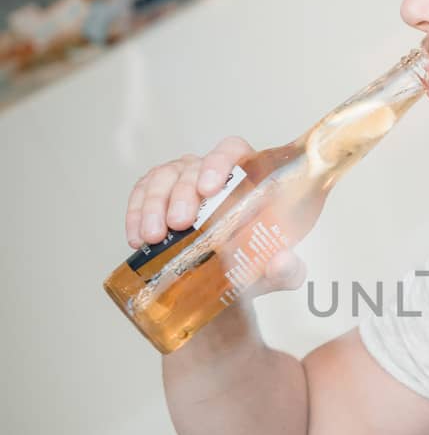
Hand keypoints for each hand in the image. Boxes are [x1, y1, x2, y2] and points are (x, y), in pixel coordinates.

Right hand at [124, 136, 304, 295]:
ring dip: (153, 205)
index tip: (210, 187)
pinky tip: (136, 238)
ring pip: (162, 178)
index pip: (232, 151)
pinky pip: (141, 194)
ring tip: (153, 236)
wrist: (228, 283)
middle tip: (179, 224)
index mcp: (246, 177)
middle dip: (182, 194)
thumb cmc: (256, 263)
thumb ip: (288, 269)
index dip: (219, 162)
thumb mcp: (277, 270)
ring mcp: (181, 182)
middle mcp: (210, 174)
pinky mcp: (158, 198)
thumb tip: (283, 263)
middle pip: (192, 168)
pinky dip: (135, 214)